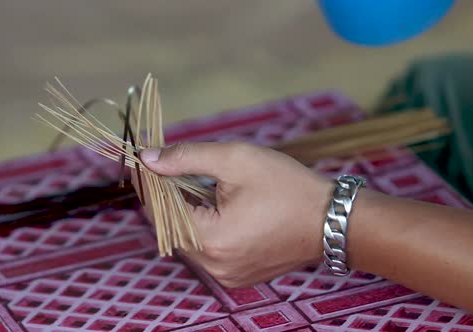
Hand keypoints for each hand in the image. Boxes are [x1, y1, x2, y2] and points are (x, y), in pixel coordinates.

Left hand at [135, 141, 333, 287]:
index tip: (140, 161)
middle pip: (170, 227)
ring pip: (186, 239)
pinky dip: (200, 226)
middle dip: (164, 196)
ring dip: (182, 211)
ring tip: (189, 183)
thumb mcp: (236, 159)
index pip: (158, 211)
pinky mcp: (236, 276)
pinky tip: (209, 205)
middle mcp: (213, 265)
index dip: (147, 184)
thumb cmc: (288, 186)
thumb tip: (148, 158)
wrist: (332, 220)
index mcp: (211, 239)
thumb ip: (187, 158)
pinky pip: (205, 250)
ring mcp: (225, 275)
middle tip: (164, 167)